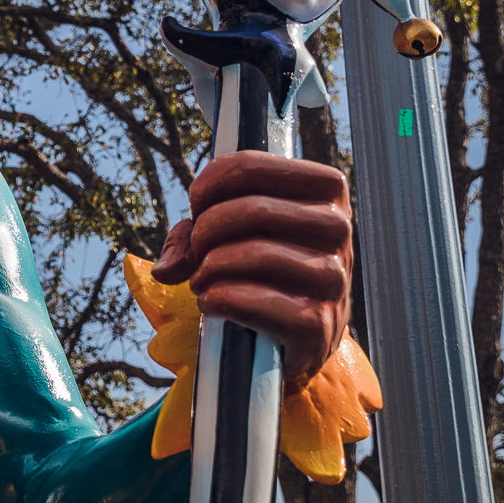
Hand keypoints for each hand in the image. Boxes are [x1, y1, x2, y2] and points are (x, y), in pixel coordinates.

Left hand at [149, 151, 352, 391]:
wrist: (303, 336)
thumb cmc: (267, 272)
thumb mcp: (234, 237)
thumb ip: (194, 235)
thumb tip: (166, 268)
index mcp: (324, 192)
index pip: (253, 166)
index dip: (211, 183)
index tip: (197, 205)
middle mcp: (337, 229)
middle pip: (253, 209)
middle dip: (207, 230)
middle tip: (196, 250)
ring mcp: (333, 277)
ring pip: (257, 253)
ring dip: (210, 267)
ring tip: (200, 278)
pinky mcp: (318, 322)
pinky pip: (255, 301)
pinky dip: (219, 299)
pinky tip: (209, 302)